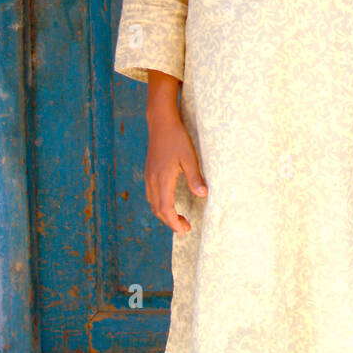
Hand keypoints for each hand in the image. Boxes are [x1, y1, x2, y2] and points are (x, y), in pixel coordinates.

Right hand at [144, 111, 207, 234]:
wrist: (161, 123)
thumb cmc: (177, 138)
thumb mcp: (189, 157)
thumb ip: (195, 178)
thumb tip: (203, 195)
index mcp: (162, 179)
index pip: (166, 209)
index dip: (174, 222)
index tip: (185, 230)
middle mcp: (152, 180)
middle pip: (158, 209)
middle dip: (170, 222)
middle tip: (185, 228)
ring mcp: (149, 176)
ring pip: (153, 203)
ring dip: (164, 214)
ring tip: (178, 219)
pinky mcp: (149, 172)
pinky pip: (151, 195)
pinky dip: (160, 205)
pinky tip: (169, 203)